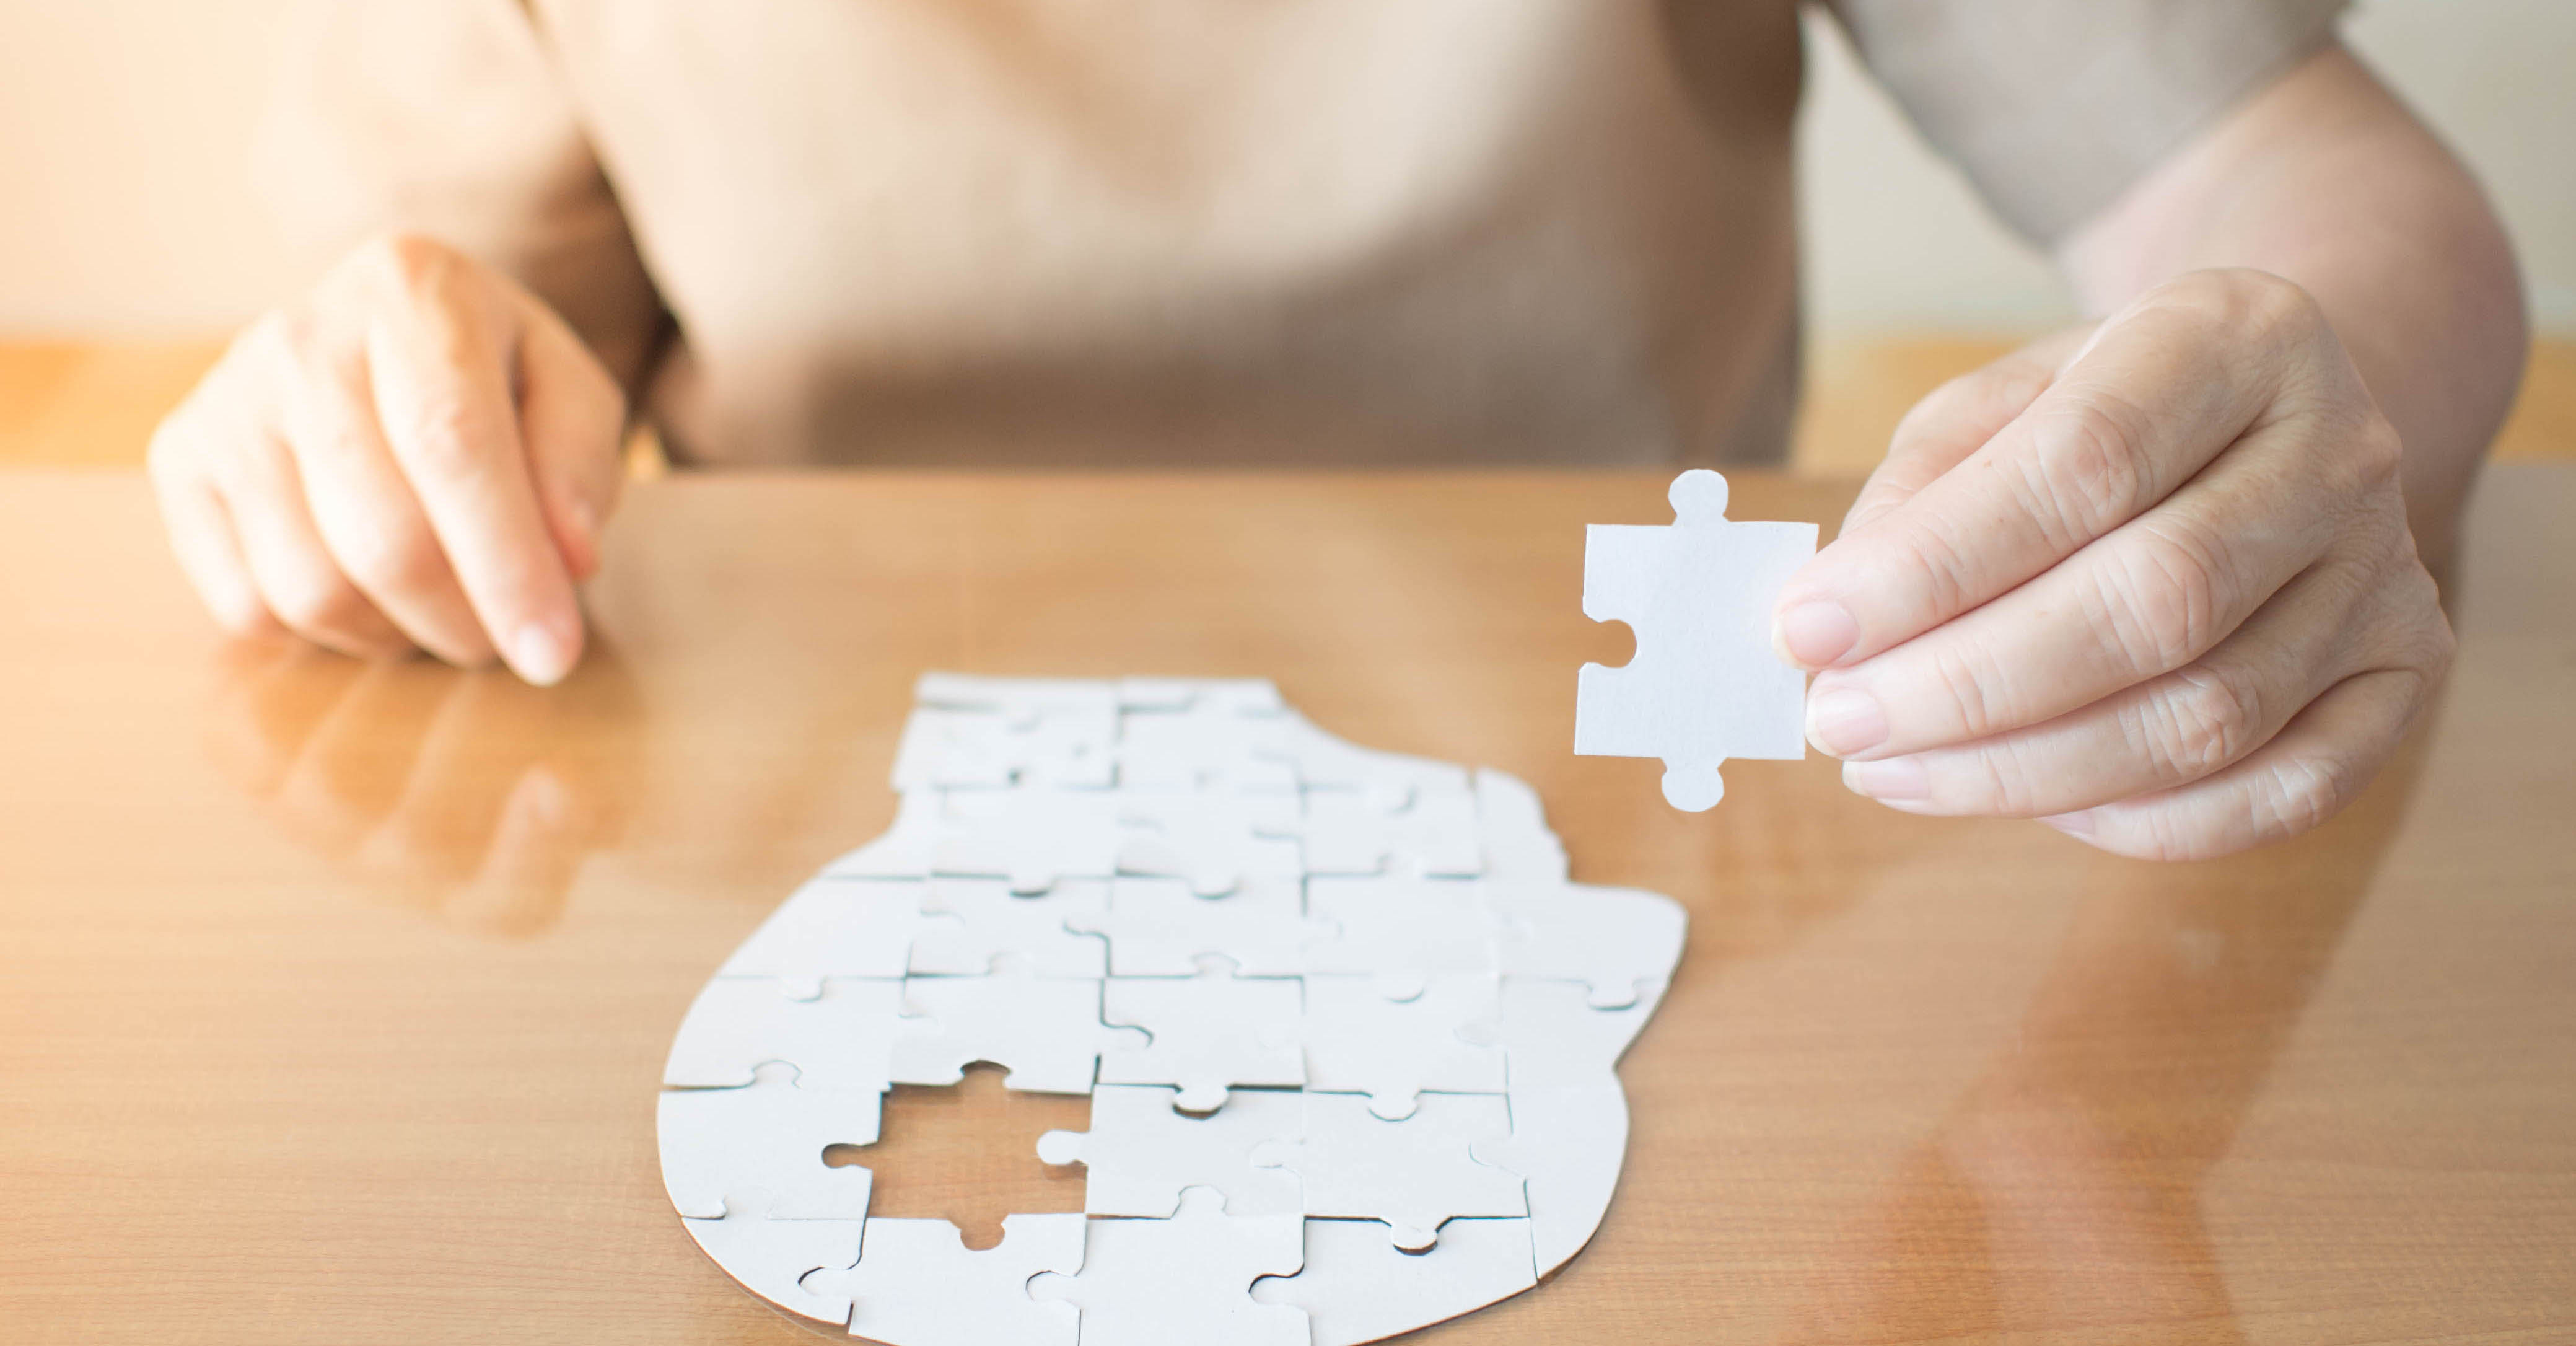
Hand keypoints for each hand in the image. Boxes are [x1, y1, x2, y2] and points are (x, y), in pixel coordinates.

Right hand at [148, 234, 625, 684]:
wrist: (384, 336)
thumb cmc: (495, 375)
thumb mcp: (570, 392)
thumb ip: (580, 467)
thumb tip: (567, 562)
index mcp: (411, 292)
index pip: (455, 448)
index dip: (508, 566)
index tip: (552, 653)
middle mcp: (300, 336)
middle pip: (383, 534)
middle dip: (462, 620)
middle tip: (504, 639)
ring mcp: (226, 400)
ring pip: (311, 586)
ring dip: (396, 635)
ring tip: (442, 609)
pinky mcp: (179, 460)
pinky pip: (247, 605)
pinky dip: (324, 633)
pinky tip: (369, 594)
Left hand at [1772, 269, 2454, 859]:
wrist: (2274, 410)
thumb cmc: (2108, 413)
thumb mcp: (1998, 402)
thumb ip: (1918, 497)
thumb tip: (1833, 625)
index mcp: (2235, 336)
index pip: (2082, 464)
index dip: (1932, 566)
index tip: (1805, 629)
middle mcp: (2338, 448)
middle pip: (2155, 603)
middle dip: (1968, 686)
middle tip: (1837, 723)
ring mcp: (2389, 567)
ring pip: (2209, 717)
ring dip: (2025, 770)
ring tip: (1892, 769)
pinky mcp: (2409, 668)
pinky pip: (2281, 790)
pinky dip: (2142, 821)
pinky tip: (2030, 804)